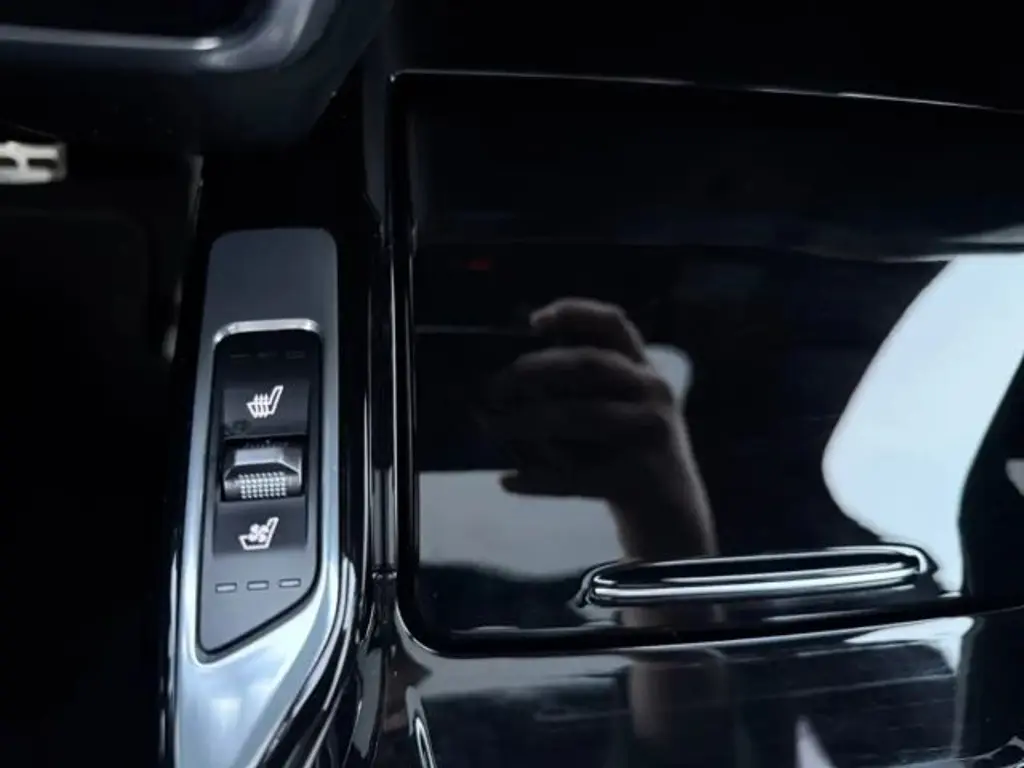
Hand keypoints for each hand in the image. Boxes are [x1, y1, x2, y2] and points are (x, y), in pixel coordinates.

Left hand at [490, 297, 714, 554]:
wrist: (673, 516)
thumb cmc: (627, 455)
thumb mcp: (616, 410)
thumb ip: (578, 388)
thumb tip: (510, 377)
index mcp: (644, 370)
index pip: (614, 324)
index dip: (575, 312)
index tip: (534, 320)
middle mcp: (653, 393)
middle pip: (587, 364)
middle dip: (533, 370)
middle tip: (493, 387)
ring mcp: (651, 434)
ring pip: (578, 416)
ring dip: (525, 421)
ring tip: (490, 428)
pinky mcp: (640, 477)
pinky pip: (578, 476)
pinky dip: (538, 480)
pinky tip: (507, 481)